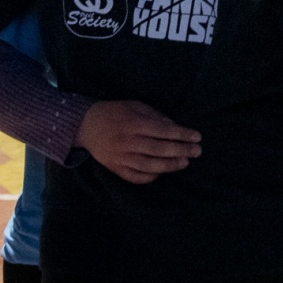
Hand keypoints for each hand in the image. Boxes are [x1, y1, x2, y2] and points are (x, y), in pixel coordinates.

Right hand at [78, 100, 202, 184]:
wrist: (85, 125)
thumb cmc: (115, 112)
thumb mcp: (135, 106)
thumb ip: (155, 116)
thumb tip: (174, 126)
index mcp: (134, 123)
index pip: (163, 130)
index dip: (182, 134)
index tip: (197, 137)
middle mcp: (127, 141)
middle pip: (159, 149)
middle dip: (181, 151)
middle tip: (197, 152)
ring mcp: (120, 157)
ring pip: (149, 166)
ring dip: (169, 166)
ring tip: (184, 163)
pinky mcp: (115, 168)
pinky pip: (135, 177)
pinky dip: (150, 177)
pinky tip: (162, 172)